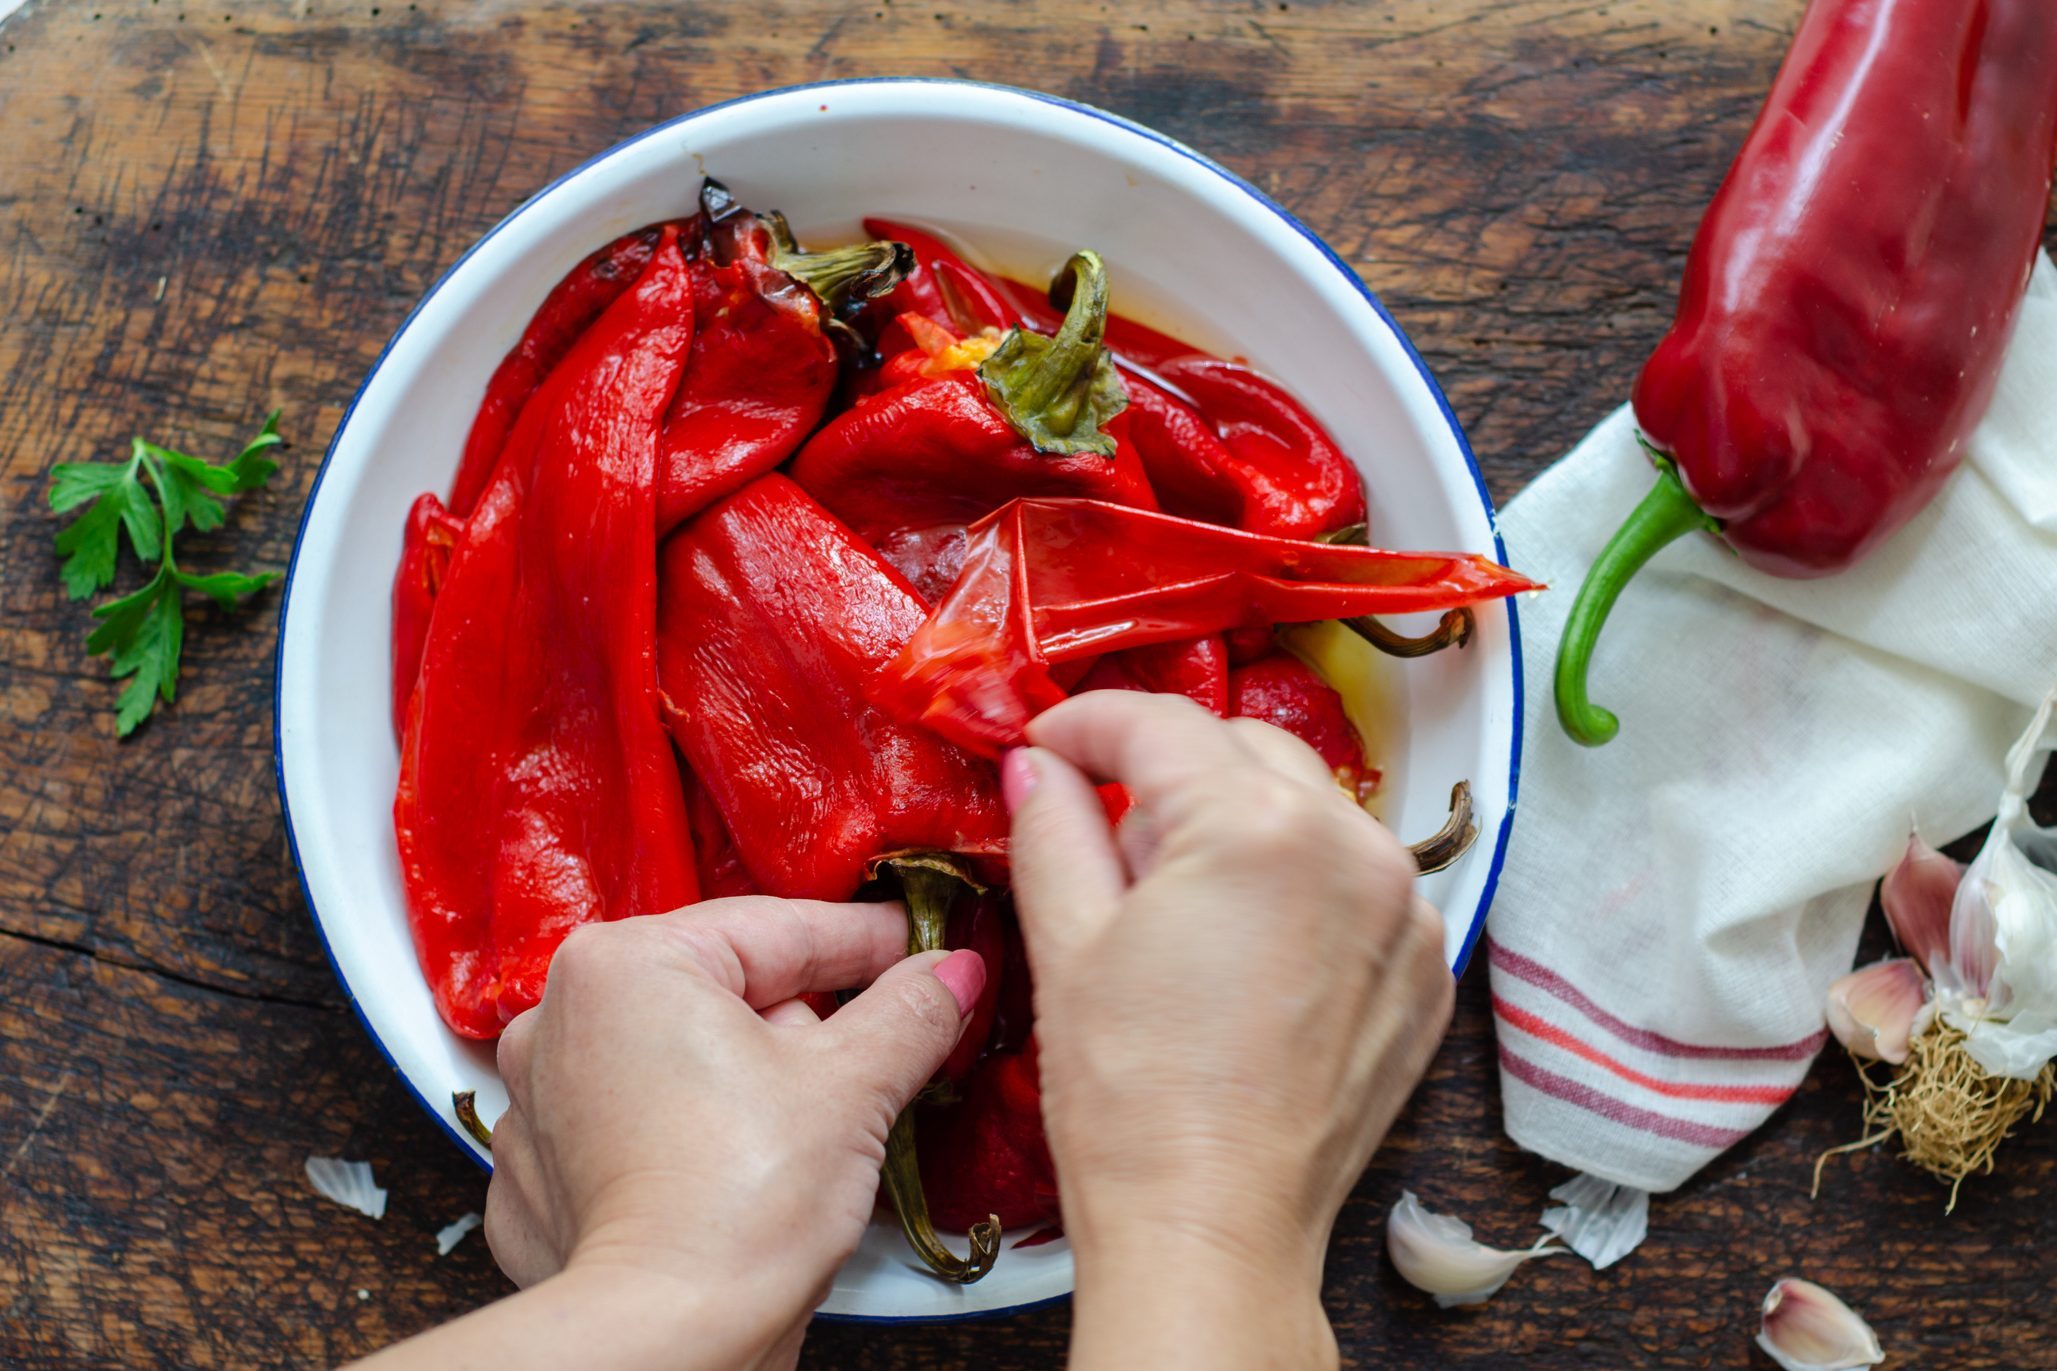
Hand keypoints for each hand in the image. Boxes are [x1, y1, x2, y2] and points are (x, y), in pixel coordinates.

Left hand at [356, 897, 982, 1370]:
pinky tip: (729, 1170)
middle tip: (865, 1064)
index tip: (922, 951)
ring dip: (739, 1079)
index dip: (867, 942)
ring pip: (677, 1056)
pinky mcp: (540, 1174)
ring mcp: (538, 1098)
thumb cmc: (741, 1207)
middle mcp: (561, 1014)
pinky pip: (633, 1125)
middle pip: (724, 990)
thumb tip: (952, 973)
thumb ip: (909, 1010)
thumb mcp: (853, 1085)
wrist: (663, 1342)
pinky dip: (683, 1137)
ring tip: (797, 1133)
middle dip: (800, 1023)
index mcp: (629, 962)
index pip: (779, 930)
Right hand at [1005, 690, 1452, 1369]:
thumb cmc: (1136, 1101)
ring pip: (1307, 808)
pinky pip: (1354, 878)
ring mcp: (1401, 908)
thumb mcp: (1069, 944)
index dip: (1087, 723)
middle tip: (1102, 832)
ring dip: (1239, 822)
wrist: (1213, 1227)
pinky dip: (1298, 883)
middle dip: (1167, 772)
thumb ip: (1053, 826)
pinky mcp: (1422, 965)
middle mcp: (1351, 846)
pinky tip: (1242, 947)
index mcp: (1255, 825)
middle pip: (1242, 752)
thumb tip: (1037, 765)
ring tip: (1176, 903)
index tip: (1049, 743)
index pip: (1160, 724)